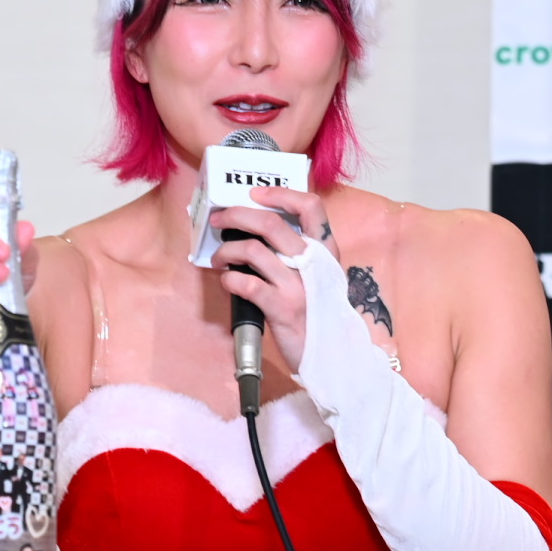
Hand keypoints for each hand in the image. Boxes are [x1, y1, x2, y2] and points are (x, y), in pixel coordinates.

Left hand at [208, 187, 340, 373]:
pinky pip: (247, 284)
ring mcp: (299, 286)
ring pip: (253, 250)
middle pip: (271, 223)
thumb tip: (258, 230)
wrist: (332, 356)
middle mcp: (315, 264)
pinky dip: (230, 279)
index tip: (255, 193)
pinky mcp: (282, 309)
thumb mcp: (320, 276)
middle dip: (236, 215)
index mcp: (326, 251)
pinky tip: (228, 282)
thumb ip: (299, 253)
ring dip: (227, 250)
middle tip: (219, 219)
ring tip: (220, 258)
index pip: (311, 207)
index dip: (281, 193)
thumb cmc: (318, 313)